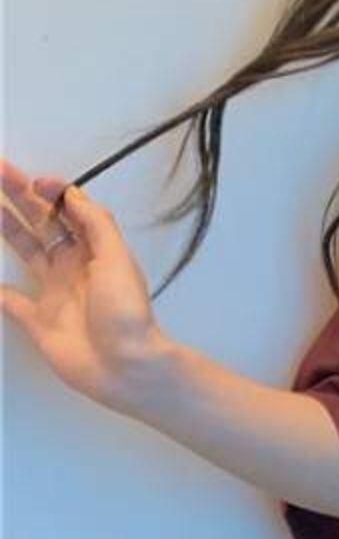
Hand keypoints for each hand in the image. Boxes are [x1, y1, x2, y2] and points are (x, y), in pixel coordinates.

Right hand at [0, 162, 166, 403]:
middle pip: (43, 224)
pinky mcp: (39, 322)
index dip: (52, 191)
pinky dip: (0, 292)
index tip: (34, 180)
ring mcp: (55, 292)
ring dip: (10, 228)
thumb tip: (71, 194)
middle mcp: (73, 266)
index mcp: (94, 249)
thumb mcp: (116, 257)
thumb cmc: (126, 313)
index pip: (70, 210)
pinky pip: (14, 302)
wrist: (125, 366)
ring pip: (27, 252)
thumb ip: (94, 223)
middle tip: (1, 172)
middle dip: (22, 197)